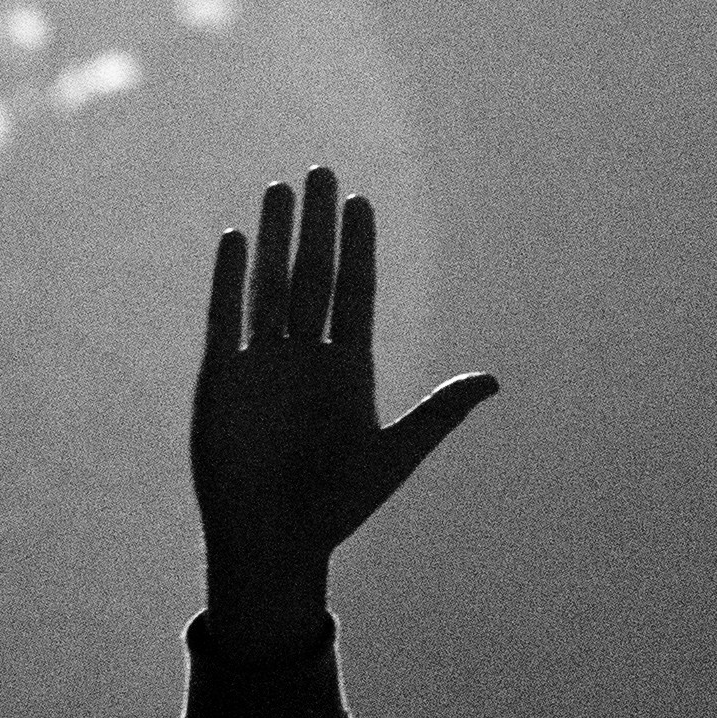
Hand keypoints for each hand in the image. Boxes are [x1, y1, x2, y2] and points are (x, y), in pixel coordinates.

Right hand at [190, 169, 494, 655]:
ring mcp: (263, 365)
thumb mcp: (394, 455)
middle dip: (317, 225)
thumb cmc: (338, 507)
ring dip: (273, 239)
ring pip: (269, 287)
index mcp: (349, 369)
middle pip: (312, 275)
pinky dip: (229, 281)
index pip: (355, 291)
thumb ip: (439, 412)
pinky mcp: (222, 379)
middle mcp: (306, 357)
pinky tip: (235, 241)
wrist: (274, 545)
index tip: (361, 201)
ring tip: (278, 190)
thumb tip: (494, 381)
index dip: (358, 246)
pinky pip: (226, 319)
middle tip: (322, 171)